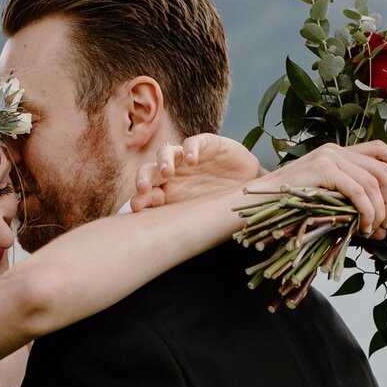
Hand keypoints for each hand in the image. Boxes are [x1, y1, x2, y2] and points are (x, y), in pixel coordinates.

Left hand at [132, 134, 261, 209]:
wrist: (249, 189)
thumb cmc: (221, 205)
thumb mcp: (201, 216)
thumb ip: (182, 221)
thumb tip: (162, 243)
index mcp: (167, 191)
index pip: (147, 193)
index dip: (140, 198)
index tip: (137, 208)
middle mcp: (174, 173)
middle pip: (150, 170)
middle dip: (144, 178)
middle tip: (144, 188)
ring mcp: (187, 158)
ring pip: (167, 152)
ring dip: (164, 161)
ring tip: (168, 172)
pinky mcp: (206, 145)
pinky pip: (194, 143)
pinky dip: (190, 150)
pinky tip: (192, 160)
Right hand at [248, 141, 386, 239]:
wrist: (255, 205)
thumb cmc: (287, 209)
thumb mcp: (325, 204)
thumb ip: (351, 208)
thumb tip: (380, 231)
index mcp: (337, 154)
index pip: (379, 149)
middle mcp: (335, 151)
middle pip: (382, 169)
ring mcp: (329, 158)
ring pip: (373, 182)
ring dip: (379, 210)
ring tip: (373, 230)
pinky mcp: (323, 170)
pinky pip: (358, 191)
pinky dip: (367, 211)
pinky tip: (364, 226)